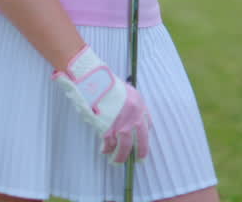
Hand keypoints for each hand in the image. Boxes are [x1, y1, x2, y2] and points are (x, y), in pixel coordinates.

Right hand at [53, 46, 150, 163]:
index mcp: (139, 106)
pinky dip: (107, 148)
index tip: (141, 142)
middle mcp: (133, 117)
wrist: (94, 80)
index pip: (148, 126)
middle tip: (138, 159)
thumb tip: (135, 120)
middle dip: (140, 152)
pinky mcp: (108, 128)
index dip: (145, 136)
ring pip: (124, 146)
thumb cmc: (107, 84)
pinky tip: (105, 150)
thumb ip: (133, 105)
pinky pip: (109, 143)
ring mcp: (121, 124)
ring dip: (120, 155)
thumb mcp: (127, 91)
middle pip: (141, 141)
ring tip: (116, 160)